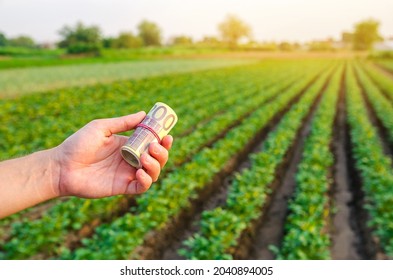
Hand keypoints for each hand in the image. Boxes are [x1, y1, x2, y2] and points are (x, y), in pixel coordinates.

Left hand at [53, 112, 172, 197]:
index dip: (163, 140)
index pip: (152, 144)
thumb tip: (144, 114)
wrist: (61, 166)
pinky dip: (146, 180)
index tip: (167, 135)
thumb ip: (123, 123)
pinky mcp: (122, 187)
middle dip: (162, 153)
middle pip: (157, 159)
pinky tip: (139, 172)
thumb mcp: (102, 128)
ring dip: (156, 165)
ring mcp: (127, 174)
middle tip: (155, 146)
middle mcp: (131, 160)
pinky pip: (141, 187)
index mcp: (128, 146)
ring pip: (153, 173)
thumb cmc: (78, 144)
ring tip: (145, 157)